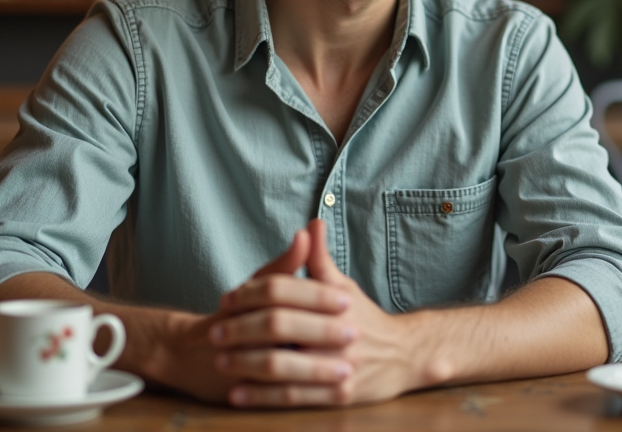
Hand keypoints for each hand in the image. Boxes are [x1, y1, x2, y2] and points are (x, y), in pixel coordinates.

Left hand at [213, 219, 428, 406]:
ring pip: (283, 365)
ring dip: (246, 363)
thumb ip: (320, 259)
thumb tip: (311, 224)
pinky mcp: (339, 395)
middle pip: (279, 325)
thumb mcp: (344, 286)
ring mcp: (339, 364)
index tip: (226, 300)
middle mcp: (338, 330)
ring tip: (222, 361)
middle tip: (215, 333)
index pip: (284, 289)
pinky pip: (294, 397)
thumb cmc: (365, 318)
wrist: (405, 355)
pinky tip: (238, 394)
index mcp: (336, 300)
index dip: (251, 292)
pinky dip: (262, 396)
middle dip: (242, 328)